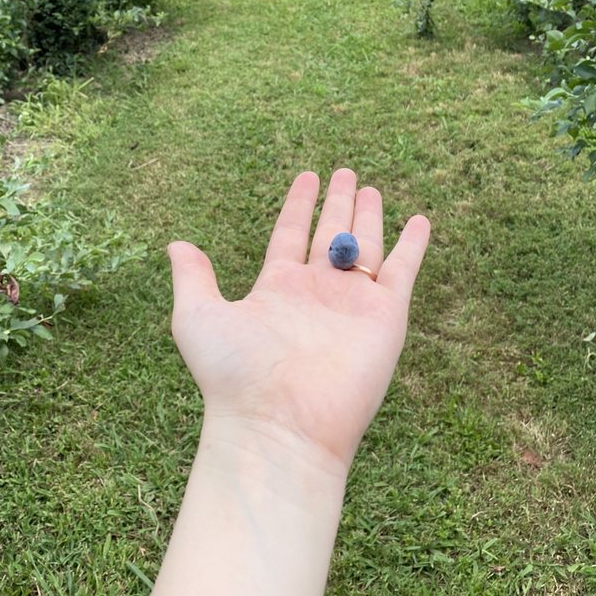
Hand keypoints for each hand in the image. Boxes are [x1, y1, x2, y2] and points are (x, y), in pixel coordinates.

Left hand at [168, 168, 429, 474]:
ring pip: (364, 246)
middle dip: (338, 203)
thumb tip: (175, 244)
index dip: (299, 204)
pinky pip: (402, 270)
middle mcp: (316, 292)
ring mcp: (353, 303)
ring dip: (370, 216)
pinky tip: (419, 221)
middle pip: (330, 234)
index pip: (291, 234)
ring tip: (371, 187)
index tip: (308, 176)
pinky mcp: (386, 316)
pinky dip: (413, 245)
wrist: (280, 424)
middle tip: (345, 172)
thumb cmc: (234, 375)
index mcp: (277, 287)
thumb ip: (193, 278)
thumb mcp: (199, 317)